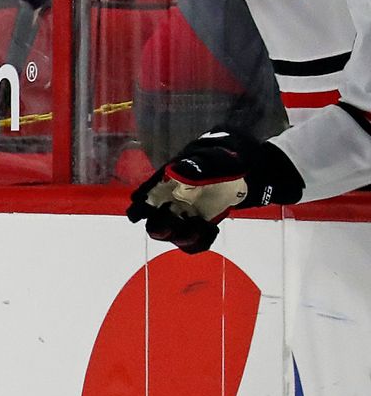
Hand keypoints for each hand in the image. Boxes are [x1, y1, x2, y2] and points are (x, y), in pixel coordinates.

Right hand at [126, 129, 304, 253]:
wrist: (258, 168)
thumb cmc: (235, 154)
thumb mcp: (222, 154)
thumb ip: (203, 164)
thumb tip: (180, 172)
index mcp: (172, 177)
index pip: (149, 190)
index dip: (141, 203)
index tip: (138, 214)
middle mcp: (174, 197)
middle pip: (155, 218)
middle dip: (159, 225)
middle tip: (171, 227)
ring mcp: (187, 212)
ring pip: (172, 233)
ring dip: (181, 236)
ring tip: (200, 229)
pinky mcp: (201, 224)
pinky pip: (193, 241)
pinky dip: (199, 240)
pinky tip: (212, 231)